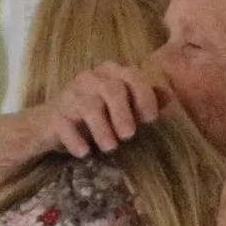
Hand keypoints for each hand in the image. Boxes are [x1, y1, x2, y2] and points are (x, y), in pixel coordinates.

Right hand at [37, 63, 168, 157]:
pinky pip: (64, 125)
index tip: (151, 119)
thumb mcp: (124, 107)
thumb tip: (170, 98)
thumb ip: (144, 101)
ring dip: (101, 129)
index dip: (144, 96)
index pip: (131, 76)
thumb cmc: (98, 115)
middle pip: (110, 89)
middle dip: (123, 113)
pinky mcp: (54, 115)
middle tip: (129, 136)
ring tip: (110, 147)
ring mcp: (70, 95)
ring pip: (89, 106)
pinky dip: (75, 140)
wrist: (55, 123)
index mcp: (111, 72)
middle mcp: (90, 78)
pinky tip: (84, 153)